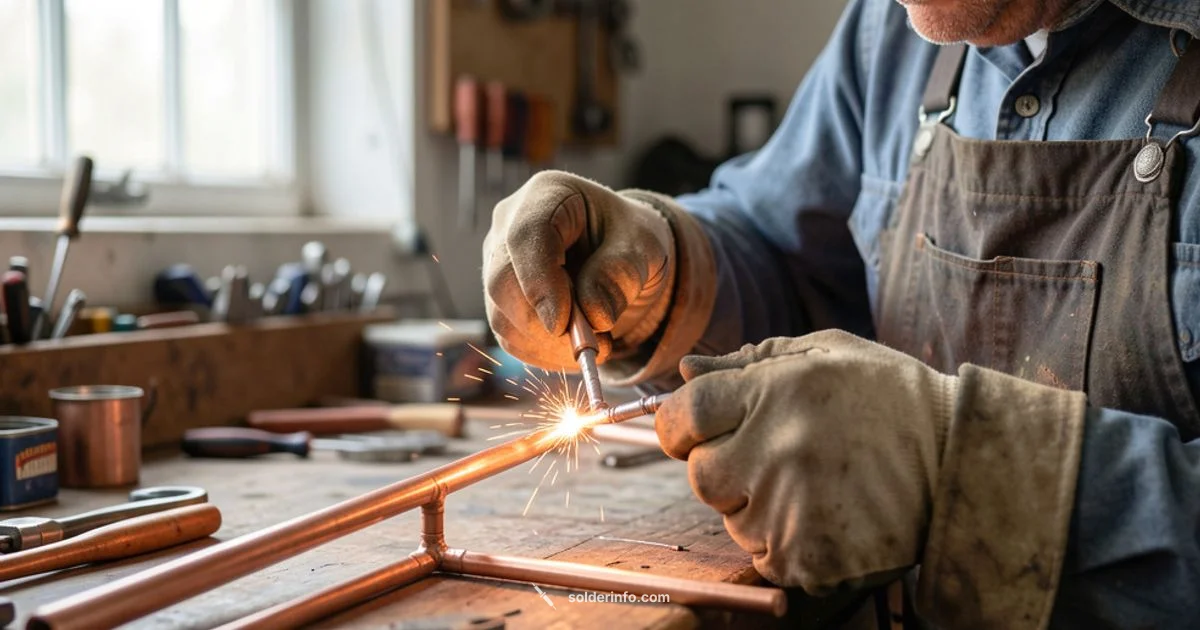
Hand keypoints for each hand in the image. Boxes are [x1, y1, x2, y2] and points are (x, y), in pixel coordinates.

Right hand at [483, 171, 676, 370]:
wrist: (619, 254)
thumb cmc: (629, 239)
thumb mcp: (643, 246)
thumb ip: (621, 273)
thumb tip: (594, 314)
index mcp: (547, 195)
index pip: (525, 236)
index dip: (539, 283)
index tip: (562, 324)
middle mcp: (509, 225)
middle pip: (502, 281)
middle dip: (545, 323)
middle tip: (594, 343)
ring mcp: (498, 263)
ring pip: (502, 316)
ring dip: (548, 345)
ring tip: (598, 341)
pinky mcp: (500, 299)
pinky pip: (509, 338)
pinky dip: (543, 354)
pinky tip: (575, 347)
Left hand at [655, 330, 955, 592]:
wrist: (962, 459)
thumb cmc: (888, 397)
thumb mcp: (824, 353)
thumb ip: (748, 362)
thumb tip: (684, 373)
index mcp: (773, 393)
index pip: (683, 416)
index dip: (682, 424)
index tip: (699, 429)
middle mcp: (776, 451)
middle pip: (700, 474)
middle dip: (724, 467)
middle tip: (775, 457)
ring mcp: (791, 509)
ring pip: (732, 519)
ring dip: (757, 506)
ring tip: (814, 484)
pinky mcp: (810, 557)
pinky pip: (766, 555)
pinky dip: (784, 543)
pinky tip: (825, 515)